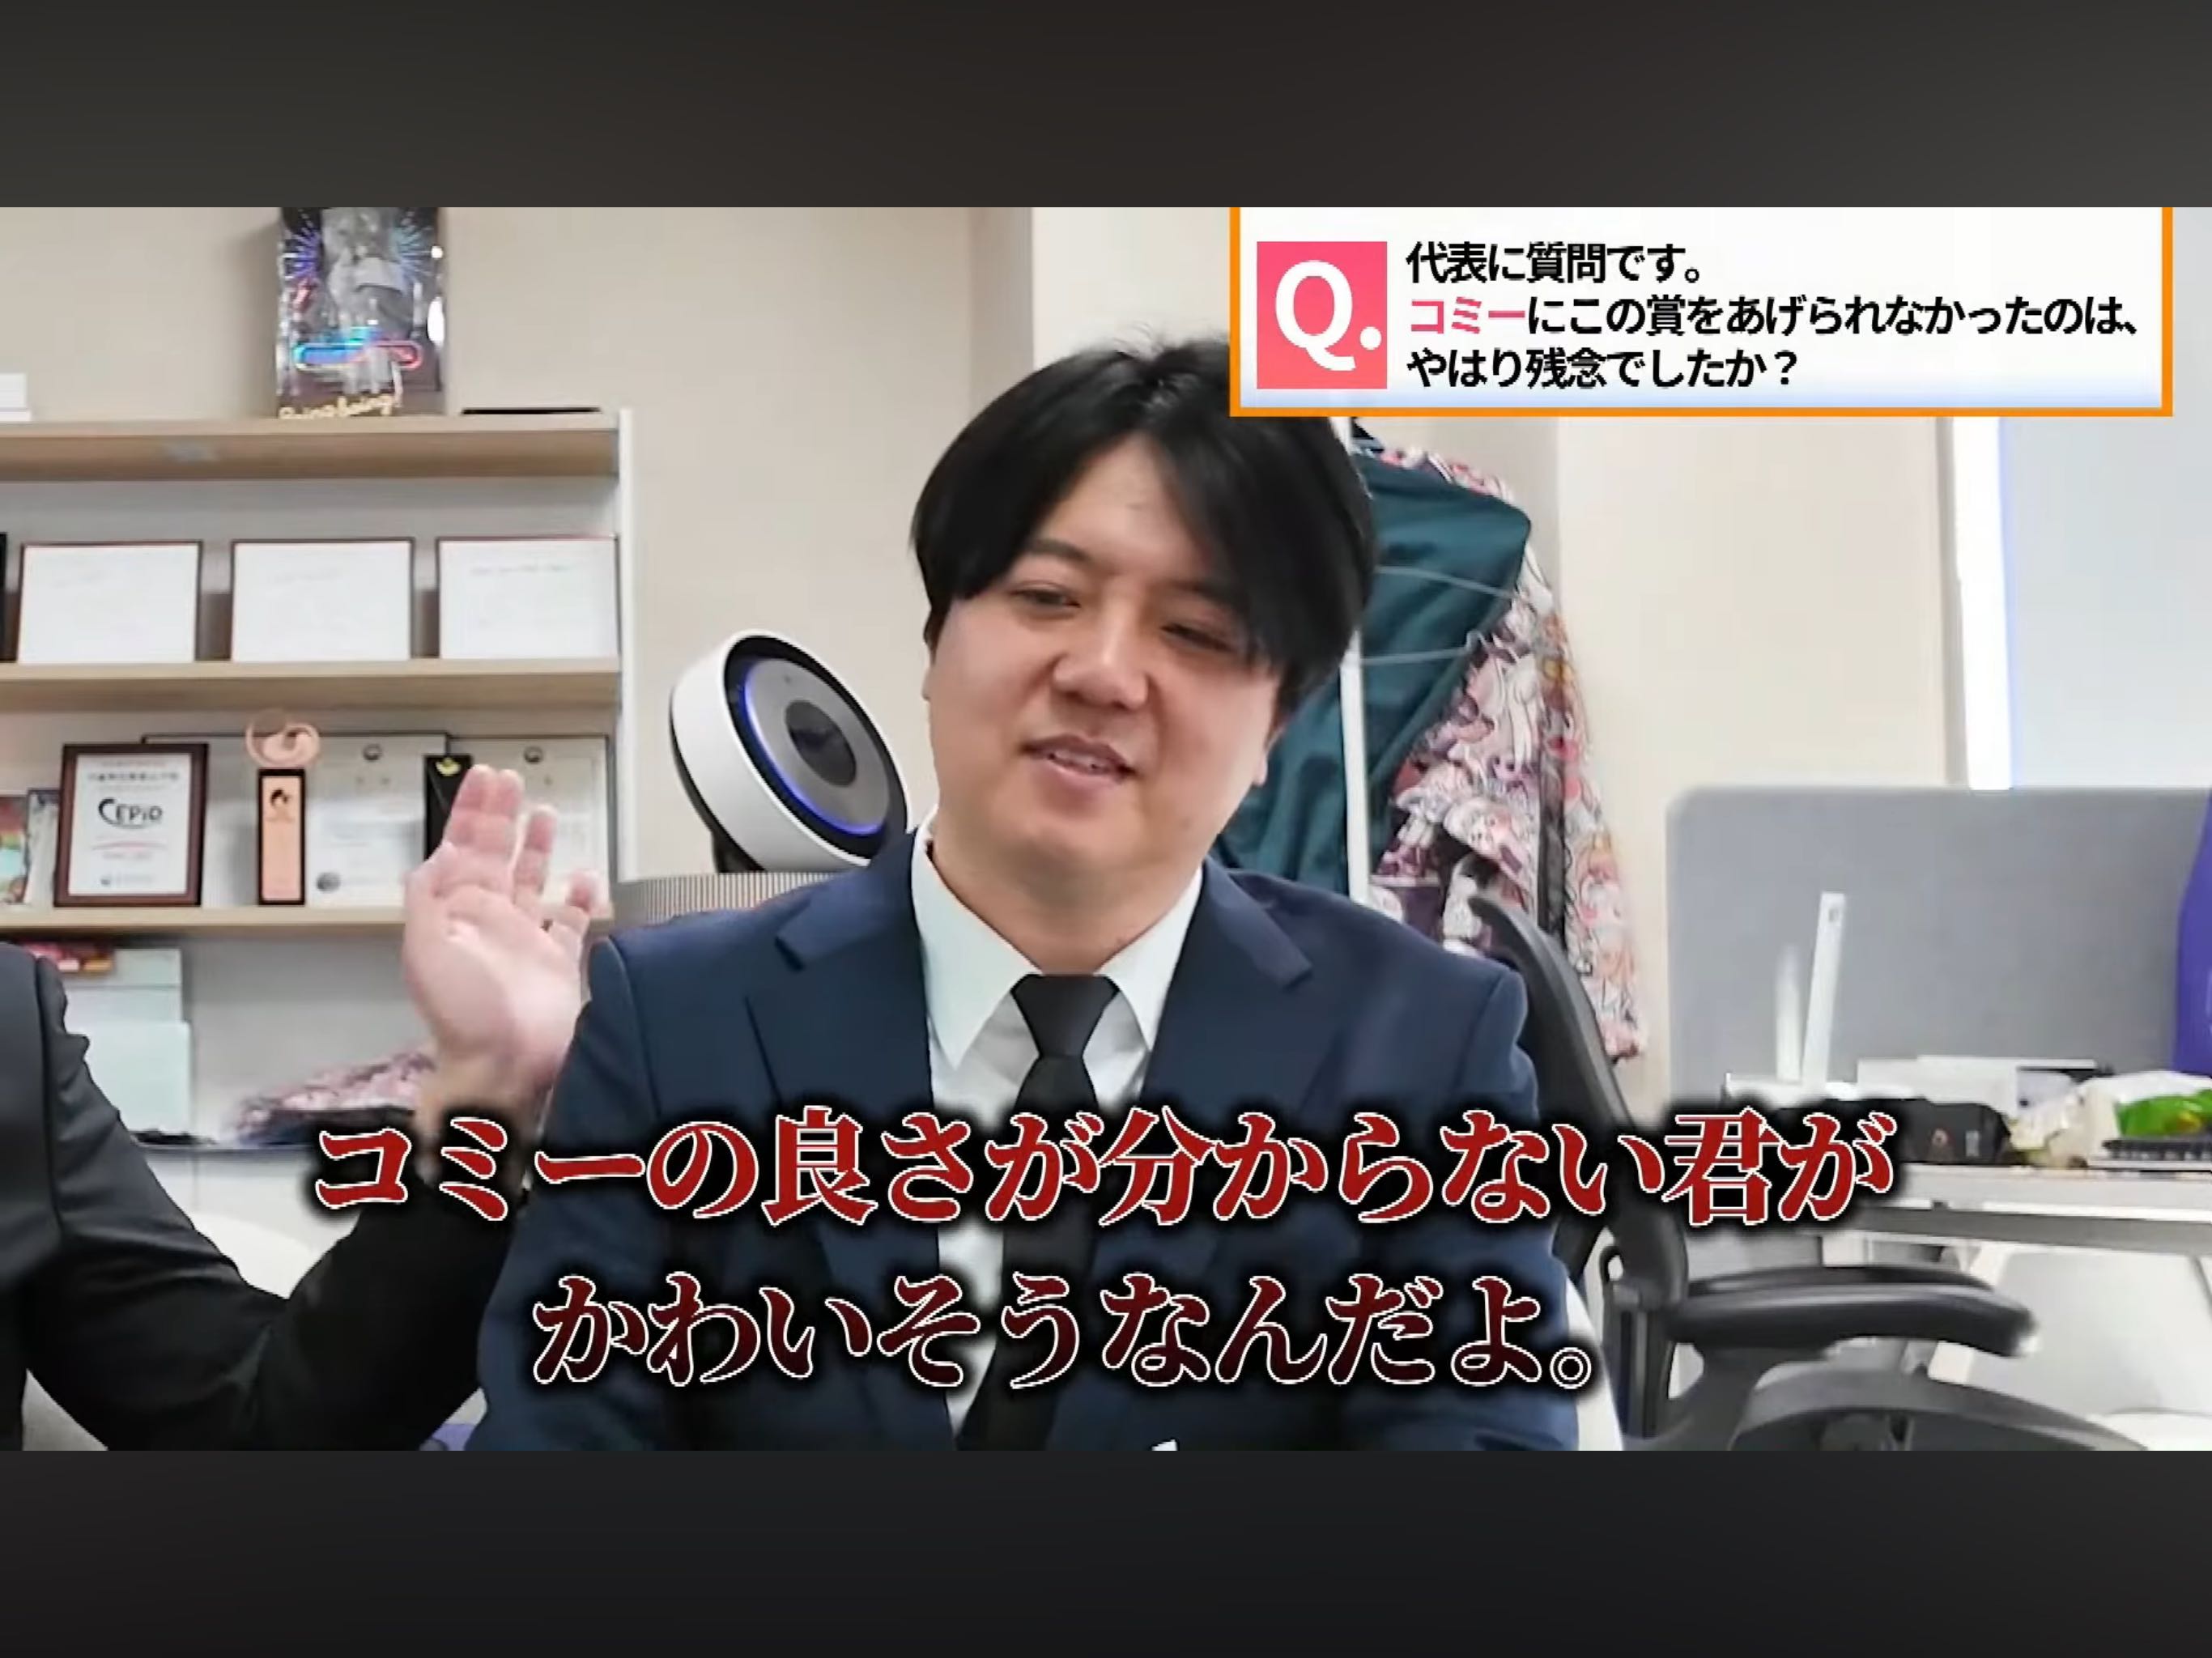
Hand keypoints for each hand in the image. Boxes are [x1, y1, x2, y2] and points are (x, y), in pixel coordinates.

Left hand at [401, 765, 601, 1133]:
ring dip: (536, 847)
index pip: (462, 848)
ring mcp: (526, 940)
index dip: (470, 811)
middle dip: (500, 815)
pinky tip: (584, 876)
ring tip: (543, 813)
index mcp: (457, 912)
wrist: (506, 1065)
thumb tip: (445, 849)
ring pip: (532, 880)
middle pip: (496, 854)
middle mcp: (491, 920)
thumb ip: (429, 895)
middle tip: (509, 778)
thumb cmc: (463, 1011)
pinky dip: (579, 898)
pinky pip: (571, 922)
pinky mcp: (559, 961)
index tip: (482, 777)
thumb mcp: (424, 948)